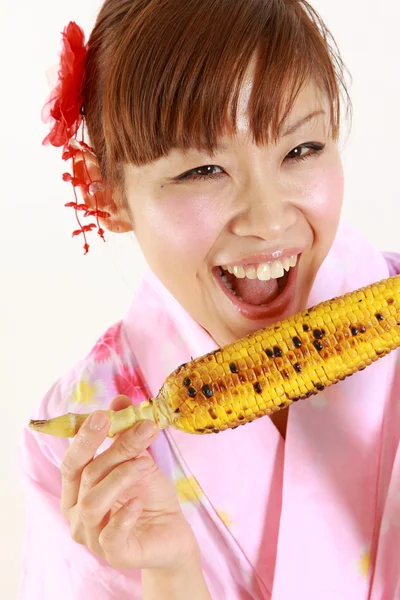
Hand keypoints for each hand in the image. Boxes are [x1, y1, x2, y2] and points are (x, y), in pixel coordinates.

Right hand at [60, 395, 198, 570]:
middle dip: (109, 447)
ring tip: (145, 463)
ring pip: (94, 501)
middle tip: (132, 426)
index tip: (103, 414)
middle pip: (85, 475)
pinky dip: (124, 515)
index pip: (72, 461)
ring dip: (121, 476)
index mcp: (77, 490)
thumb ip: (126, 434)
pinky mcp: (112, 554)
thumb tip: (119, 399)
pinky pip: (110, 535)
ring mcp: (92, 536)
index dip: (85, 437)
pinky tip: (139, 502)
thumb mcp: (139, 459)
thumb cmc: (149, 496)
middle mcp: (77, 513)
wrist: (173, 532)